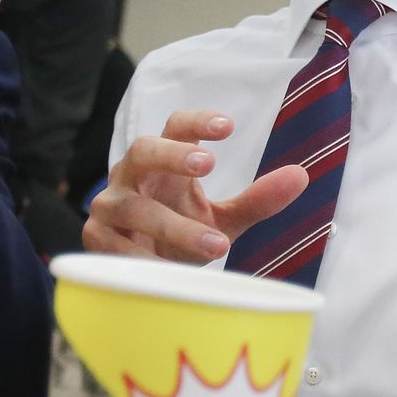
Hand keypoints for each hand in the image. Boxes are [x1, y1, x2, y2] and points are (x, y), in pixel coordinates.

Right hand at [84, 110, 309, 263]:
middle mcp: (132, 175)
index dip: (197, 122)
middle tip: (206, 163)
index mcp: (163, 161)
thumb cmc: (180, 234)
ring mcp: (110, 205)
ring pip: (133, 206)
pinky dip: (144, 257)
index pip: (176, 126)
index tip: (228, 127)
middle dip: (171, 155)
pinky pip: (114, 244)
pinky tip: (169, 268)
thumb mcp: (224, 218)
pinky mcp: (96, 238)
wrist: (144, 273)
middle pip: (143, 149)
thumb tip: (300, 176)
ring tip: (217, 246)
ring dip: (174, 226)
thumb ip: (257, 199)